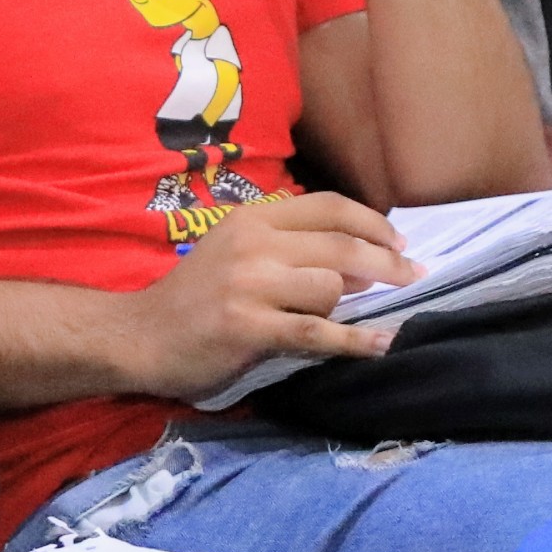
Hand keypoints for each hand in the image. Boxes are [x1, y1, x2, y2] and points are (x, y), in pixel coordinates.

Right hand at [115, 191, 416, 398]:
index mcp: (252, 218)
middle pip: (341, 245)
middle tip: (414, 276)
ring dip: (349, 306)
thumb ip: (287, 246)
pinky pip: (318, 333)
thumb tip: (359, 263)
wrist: (138, 337)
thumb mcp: (234, 251)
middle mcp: (253, 244)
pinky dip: (356, 342)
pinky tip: (381, 345)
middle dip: (387, 262)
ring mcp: (249, 285)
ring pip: (330, 287)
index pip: (329, 206)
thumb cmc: (192, 298)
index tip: (400, 242)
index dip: (373, 223)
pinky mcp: (248, 328)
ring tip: (351, 320)